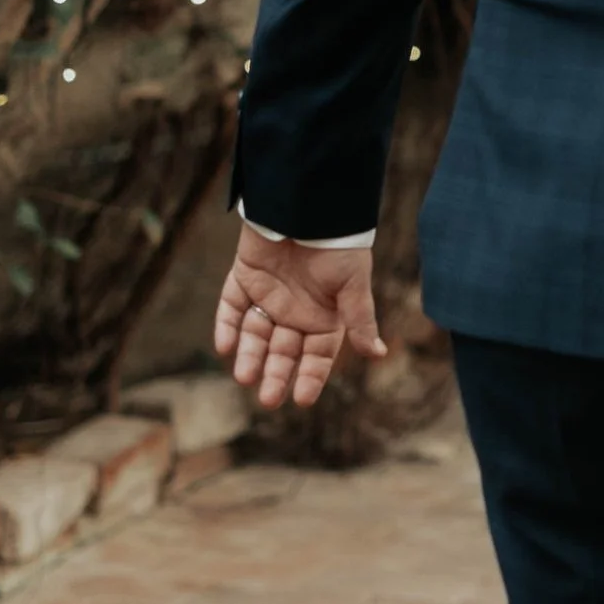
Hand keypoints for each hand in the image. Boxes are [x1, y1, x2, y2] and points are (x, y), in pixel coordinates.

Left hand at [214, 223, 388, 410]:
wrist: (309, 203)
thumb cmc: (339, 244)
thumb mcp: (353, 284)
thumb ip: (360, 319)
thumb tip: (379, 354)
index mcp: (325, 316)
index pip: (317, 355)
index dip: (310, 377)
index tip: (302, 399)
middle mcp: (295, 311)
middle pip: (283, 351)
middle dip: (276, 374)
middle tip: (268, 399)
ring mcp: (268, 295)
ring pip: (255, 335)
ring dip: (250, 356)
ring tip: (245, 376)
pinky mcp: (244, 277)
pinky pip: (231, 306)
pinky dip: (227, 326)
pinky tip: (224, 346)